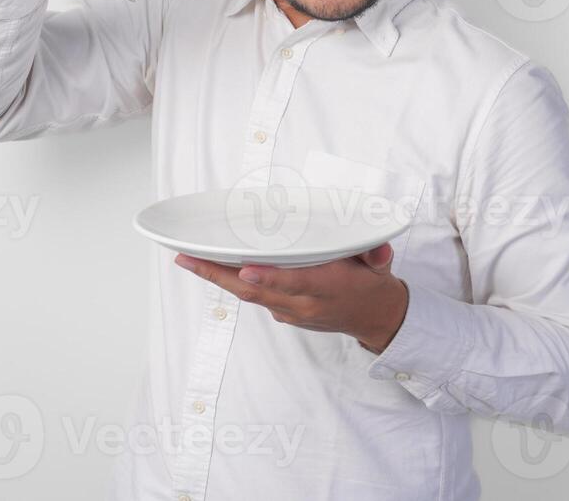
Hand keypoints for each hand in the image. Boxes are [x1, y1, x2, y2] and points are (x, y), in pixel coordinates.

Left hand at [174, 243, 410, 353]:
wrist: (375, 318)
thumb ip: (377, 255)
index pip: (296, 283)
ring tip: (187, 258)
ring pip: (249, 295)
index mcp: (328, 287)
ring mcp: (291, 313)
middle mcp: (304, 304)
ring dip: (217, 278)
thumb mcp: (381, 264)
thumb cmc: (372, 283)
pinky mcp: (283, 314)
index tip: (246, 269)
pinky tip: (211, 267)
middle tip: (188, 258)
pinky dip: (231, 282)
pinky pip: (253, 297)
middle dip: (219, 275)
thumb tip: (378, 250)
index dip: (271, 278)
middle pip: (257, 291)